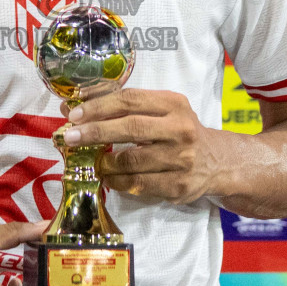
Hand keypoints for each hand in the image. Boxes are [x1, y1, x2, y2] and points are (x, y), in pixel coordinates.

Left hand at [61, 90, 221, 203]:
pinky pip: (138, 185)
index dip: (99, 106)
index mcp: (174, 104)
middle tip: (69, 137)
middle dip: (95, 132)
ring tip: (93, 161)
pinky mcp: (178, 186)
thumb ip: (122, 108)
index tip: (74, 114)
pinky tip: (109, 178)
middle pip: (131, 128)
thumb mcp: (161, 110)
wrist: (217, 161)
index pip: (131, 100)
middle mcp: (180, 129)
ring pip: (132, 161)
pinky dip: (117, 182)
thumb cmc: (178, 131)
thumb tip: (72, 110)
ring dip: (105, 162)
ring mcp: (181, 159)